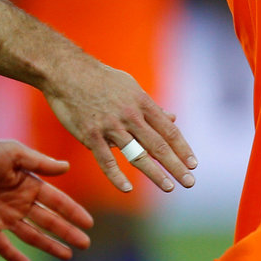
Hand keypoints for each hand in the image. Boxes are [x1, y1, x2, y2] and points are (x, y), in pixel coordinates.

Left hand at [0, 138, 93, 260]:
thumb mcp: (14, 154)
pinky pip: (4, 246)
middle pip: (48, 221)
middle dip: (67, 232)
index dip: (72, 211)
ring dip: (49, 246)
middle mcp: (18, 202)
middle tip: (85, 243)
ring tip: (67, 255)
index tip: (88, 223)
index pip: (56, 201)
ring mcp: (3, 216)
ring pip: (32, 235)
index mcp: (27, 183)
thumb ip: (40, 163)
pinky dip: (14, 256)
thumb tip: (67, 167)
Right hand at [44, 59, 197, 193]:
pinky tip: (127, 188)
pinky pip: (106, 160)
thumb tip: (172, 117)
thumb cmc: (101, 78)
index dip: (182, 148)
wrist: (67, 71)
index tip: (193, 164)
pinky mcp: (90, 134)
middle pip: (157, 145)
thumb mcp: (130, 86)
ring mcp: (110, 126)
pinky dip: (117, 176)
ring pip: (137, 154)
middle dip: (176, 165)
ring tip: (169, 187)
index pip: (168, 130)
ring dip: (155, 173)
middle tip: (190, 182)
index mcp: (141, 103)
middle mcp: (129, 115)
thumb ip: (150, 106)